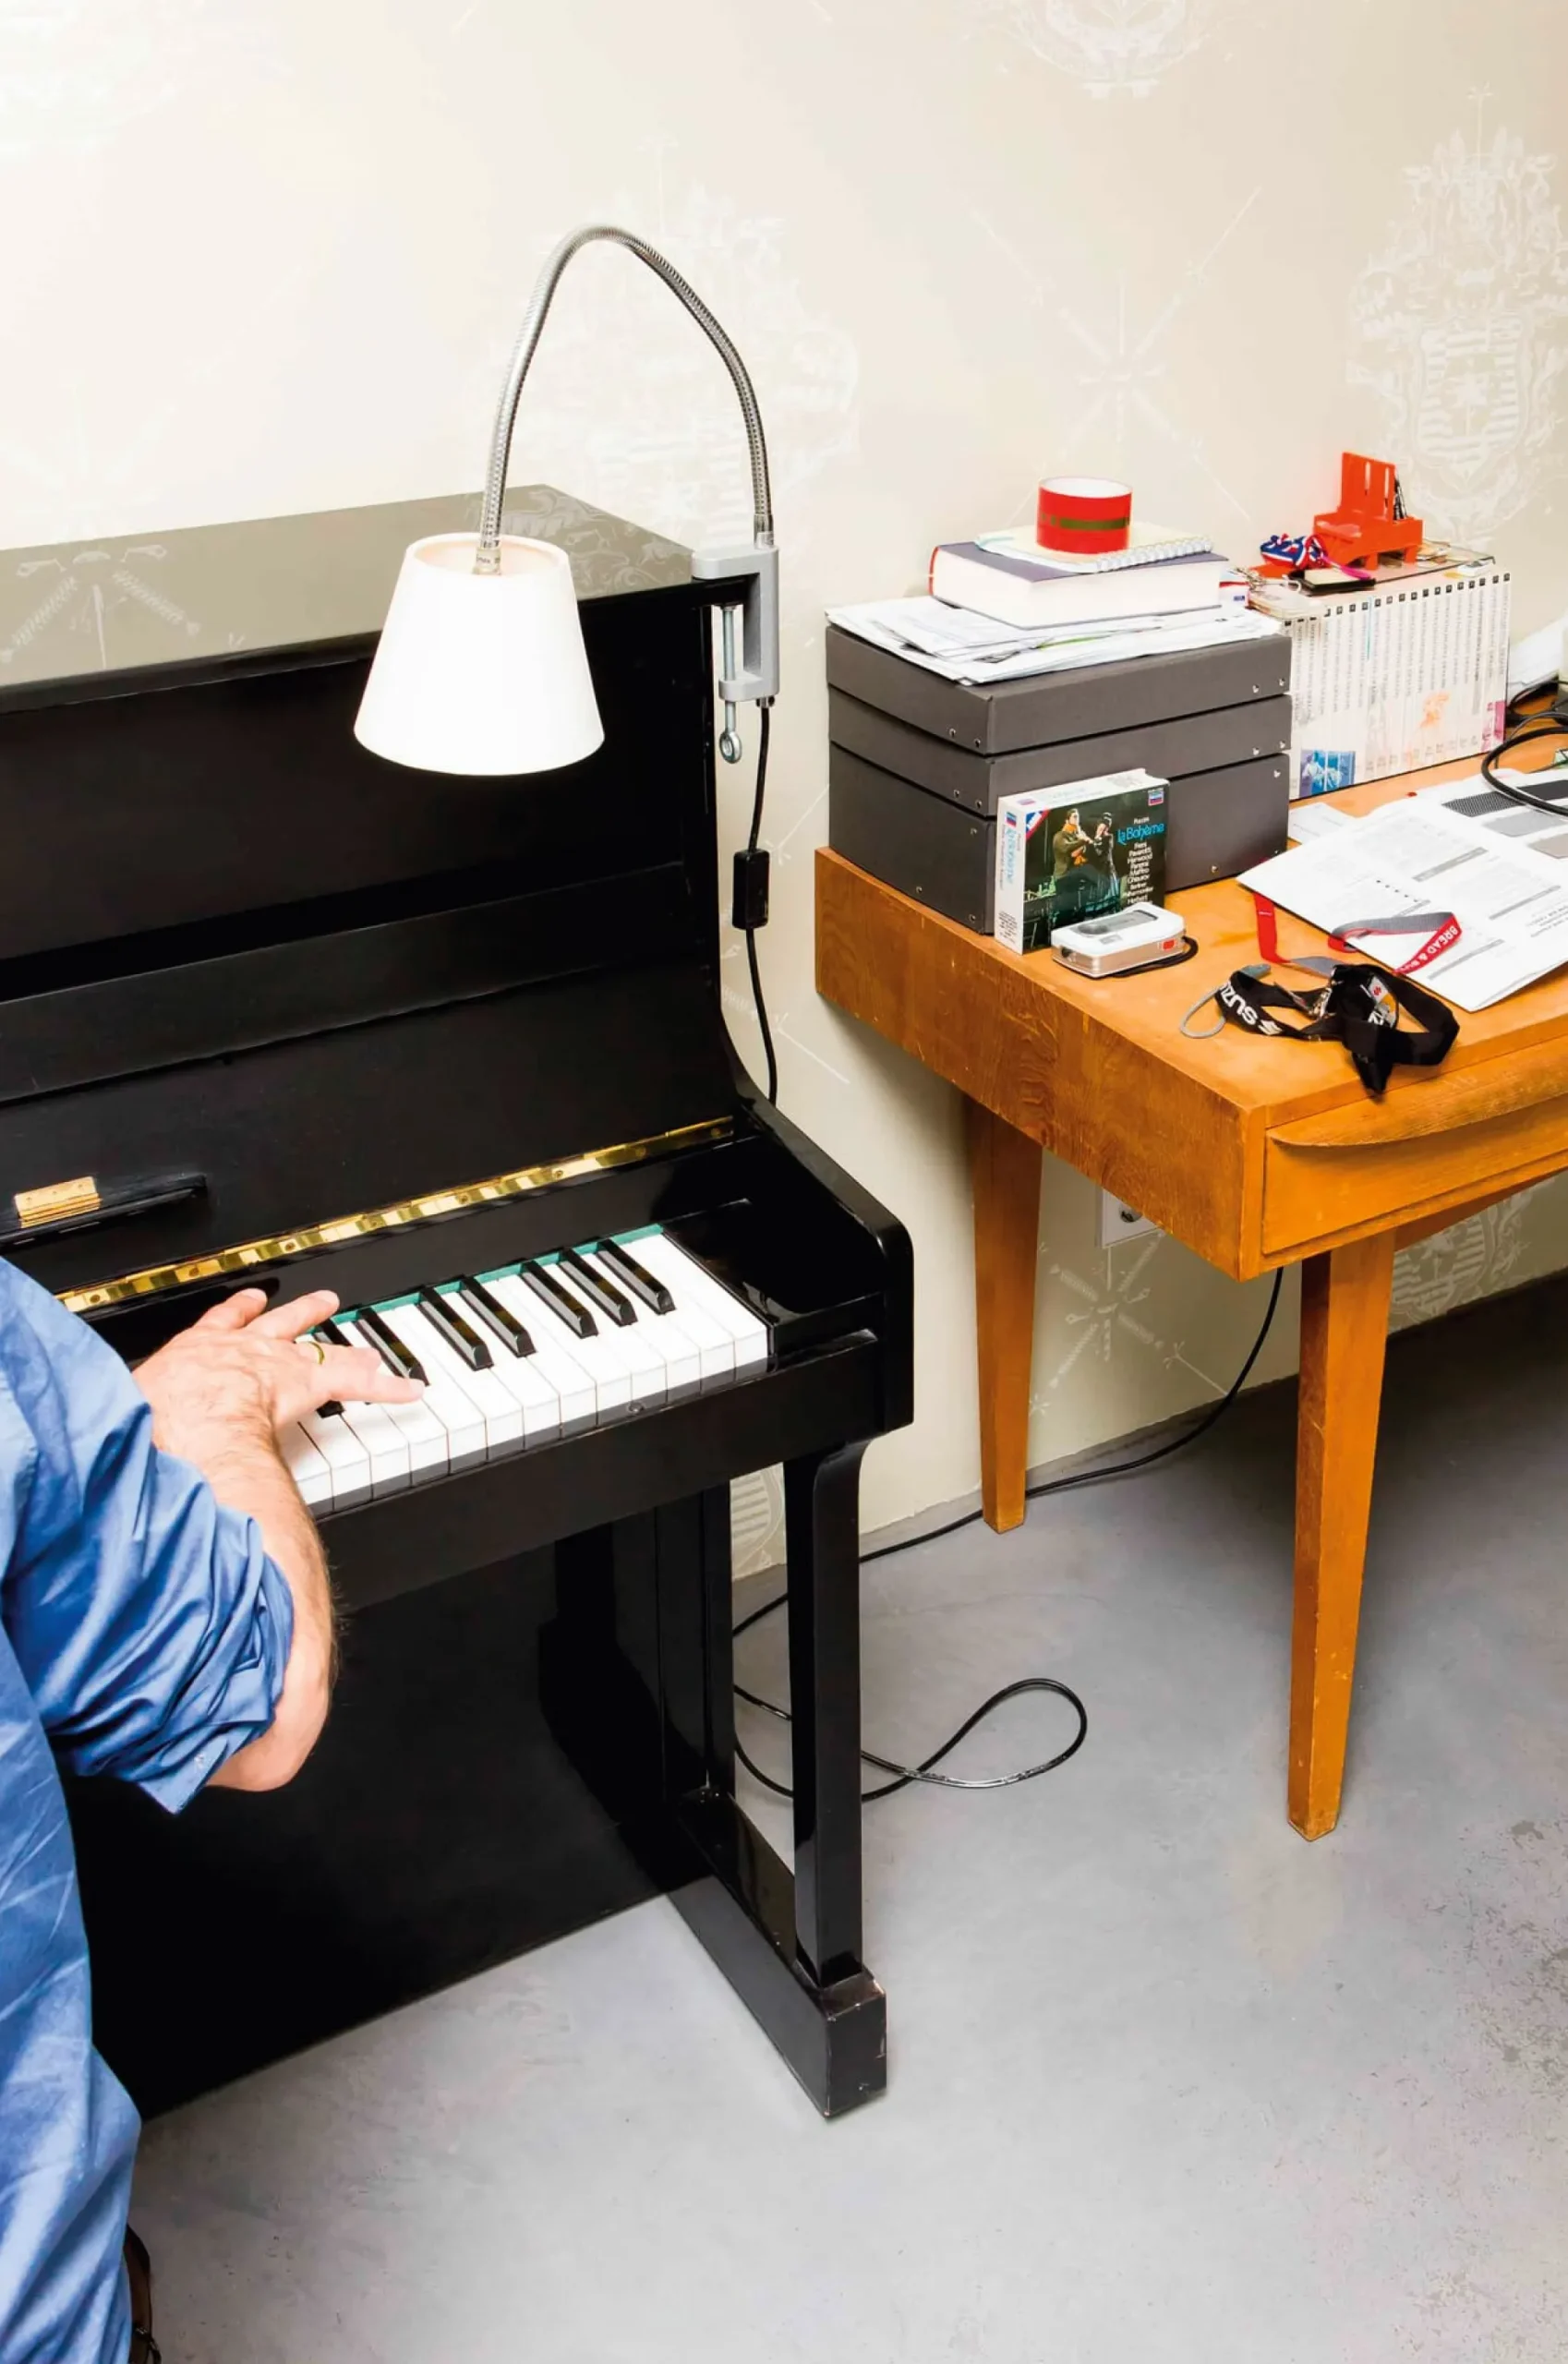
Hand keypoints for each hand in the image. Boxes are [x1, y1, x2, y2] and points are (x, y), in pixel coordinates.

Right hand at [135, 1286, 421, 1469]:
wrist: (181, 1421)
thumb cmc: (149, 1420)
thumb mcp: (133, 1414)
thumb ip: (137, 1425)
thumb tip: (122, 1454)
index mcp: (196, 1352)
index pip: (221, 1324)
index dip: (237, 1314)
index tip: (247, 1304)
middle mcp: (239, 1348)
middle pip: (278, 1323)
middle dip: (300, 1313)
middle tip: (318, 1301)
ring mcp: (274, 1362)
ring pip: (321, 1347)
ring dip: (346, 1347)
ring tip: (369, 1347)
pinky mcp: (304, 1383)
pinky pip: (357, 1381)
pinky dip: (387, 1386)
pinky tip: (410, 1389)